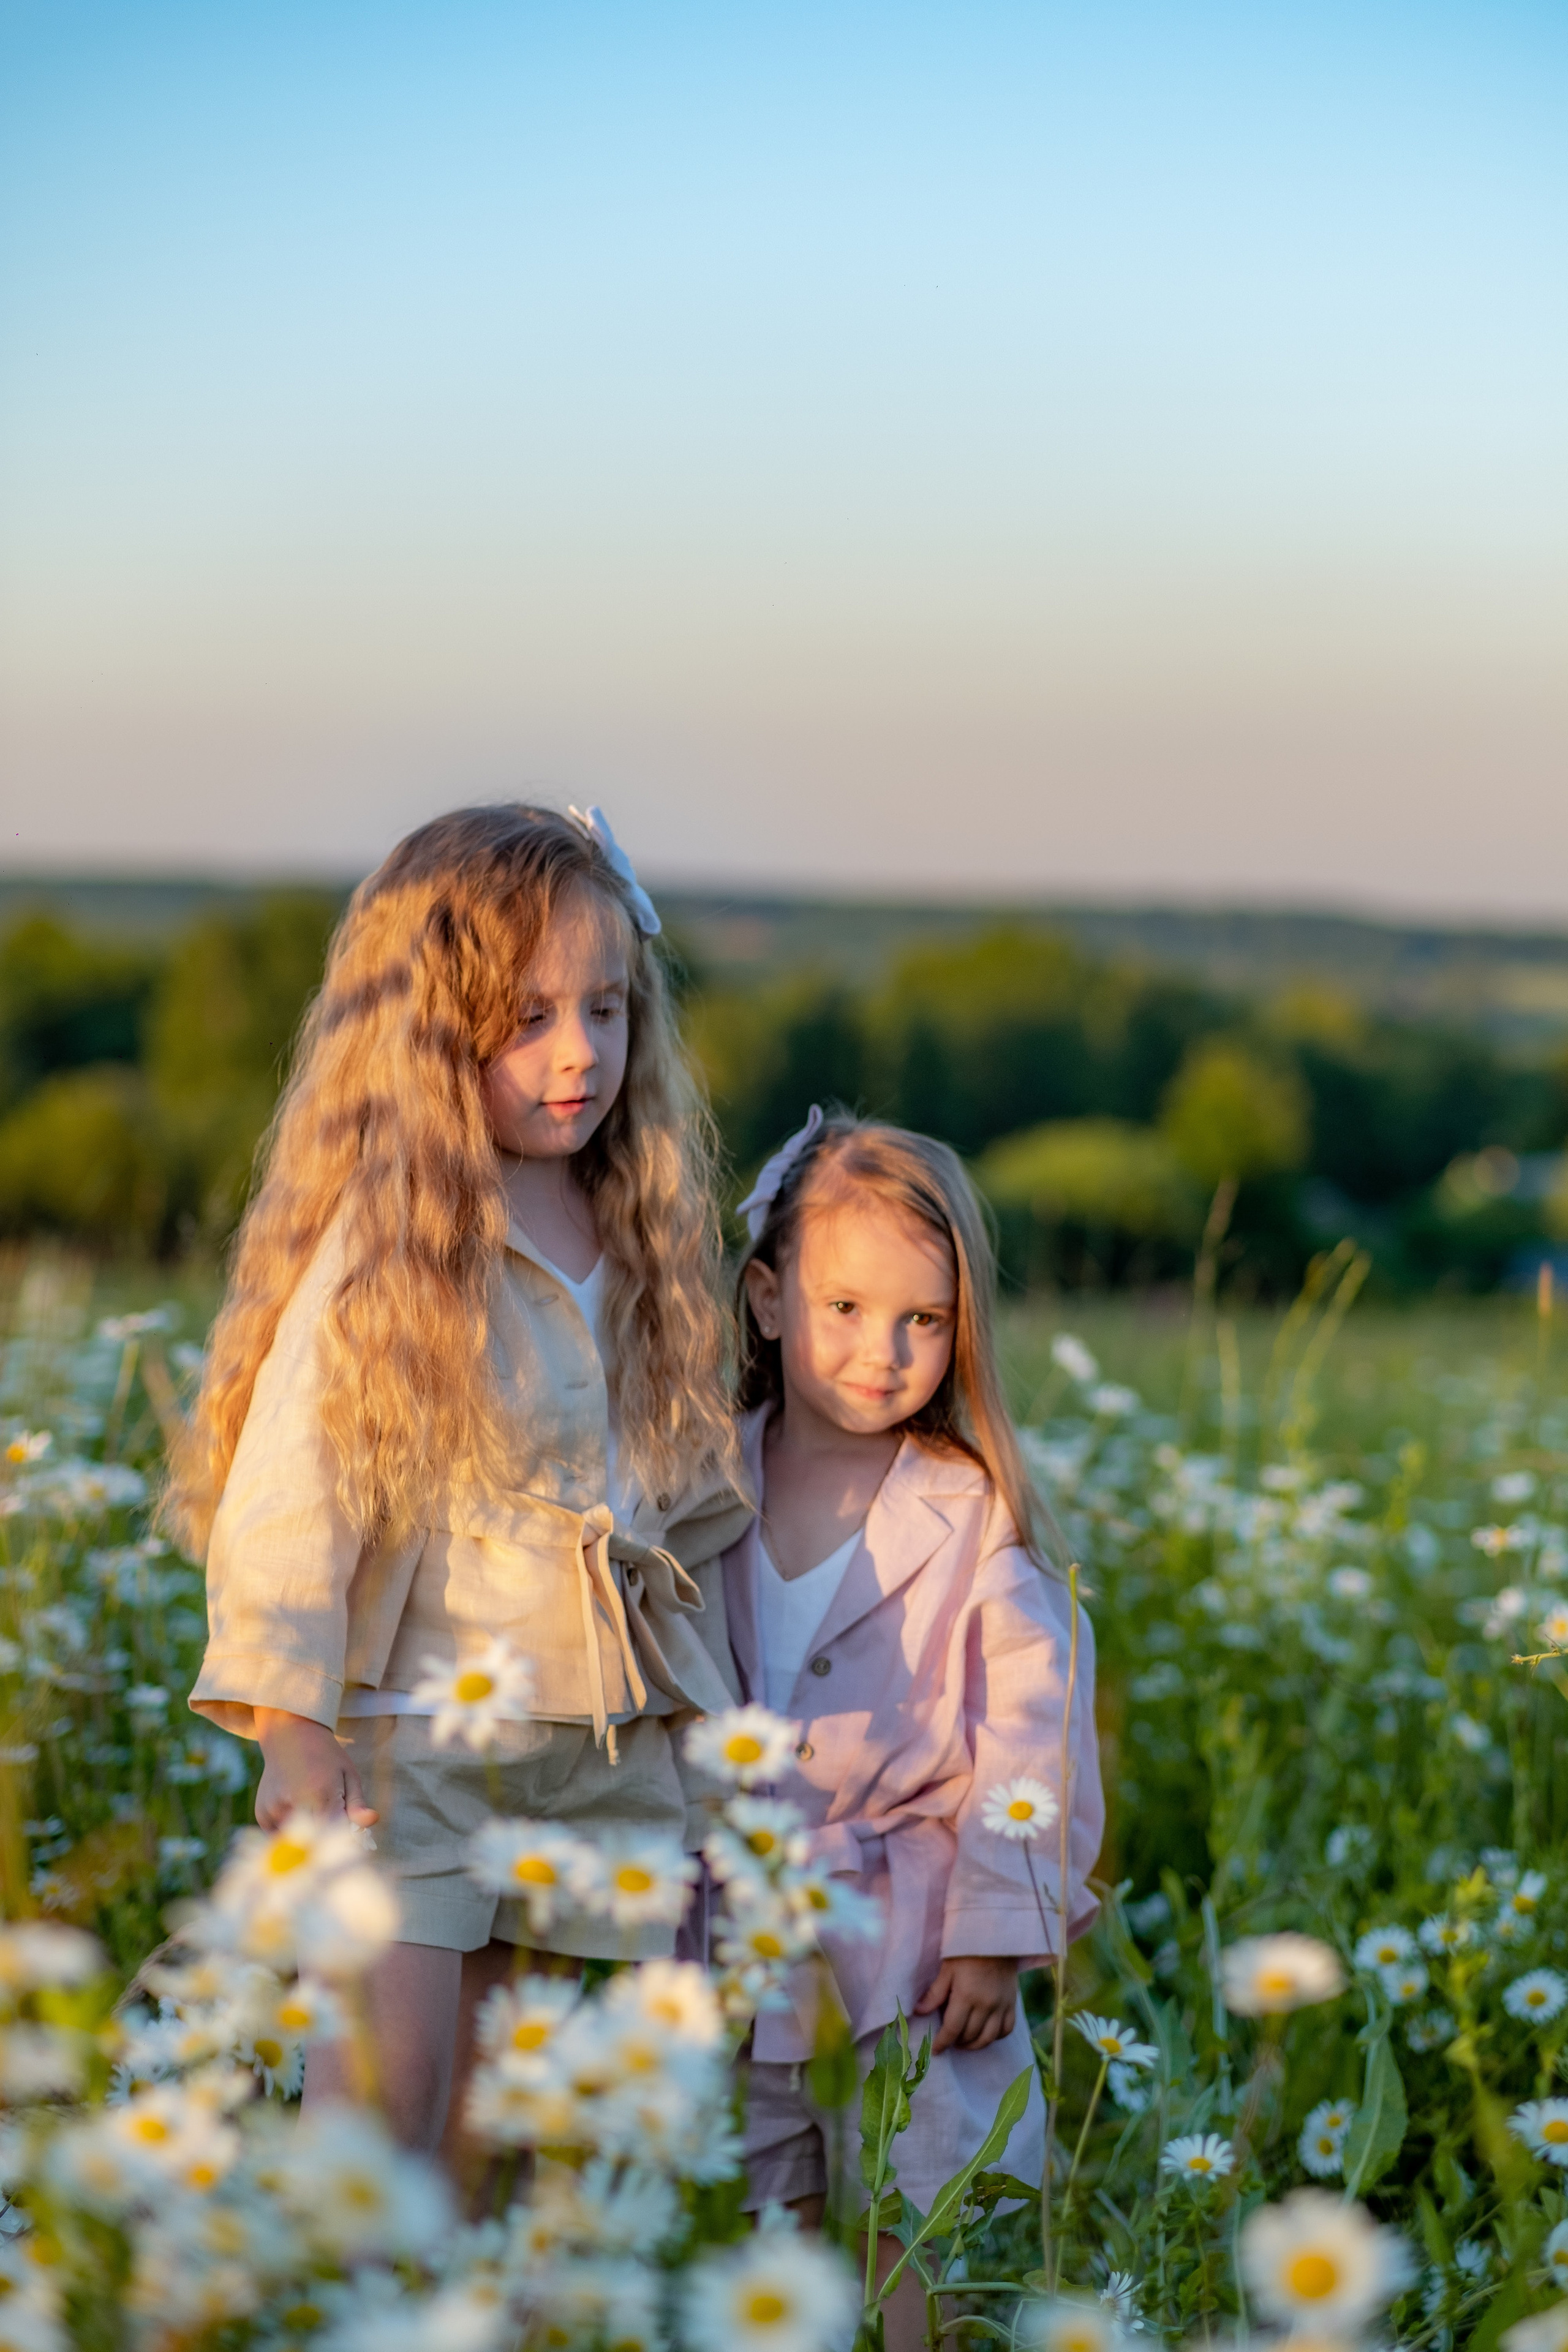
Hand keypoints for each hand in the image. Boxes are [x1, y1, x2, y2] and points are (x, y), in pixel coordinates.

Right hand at [253, 1709, 377, 1831]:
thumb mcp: (348, 1774)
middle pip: (316, 1841)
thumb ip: (357, 1803)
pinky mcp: (262, 1815)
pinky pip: (280, 1836)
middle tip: (330, 1823)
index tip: (350, 1839)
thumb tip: (374, 1821)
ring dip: (307, 1835)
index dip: (344, 1839)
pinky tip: (294, 1810)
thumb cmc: (325, 1756)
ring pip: (297, 1841)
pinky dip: (289, 1831)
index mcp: (321, 1794)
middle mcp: (295, 1804)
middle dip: (326, 1840)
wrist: (289, 1736)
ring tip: (310, 1809)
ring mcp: (275, 1810)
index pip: (336, 1835)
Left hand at [914, 1955, 1019, 2053]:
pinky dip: (995, 2037)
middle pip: (970, 2035)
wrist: (995, 1938)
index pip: (953, 2029)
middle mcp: (986, 2005)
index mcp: (966, 1996)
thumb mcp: (947, 1969)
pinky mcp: (1012, 2003)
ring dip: (975, 2045)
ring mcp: (1001, 2005)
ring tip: (964, 2042)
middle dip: (957, 2042)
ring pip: (989, 2038)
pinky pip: (1007, 2029)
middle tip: (949, 2040)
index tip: (935, 2051)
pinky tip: (986, 2034)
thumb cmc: (966, 1951)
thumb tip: (918, 2012)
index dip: (943, 2042)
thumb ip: (934, 1993)